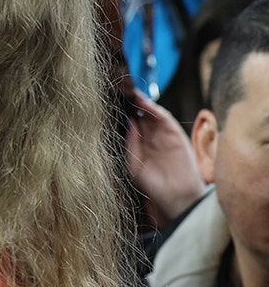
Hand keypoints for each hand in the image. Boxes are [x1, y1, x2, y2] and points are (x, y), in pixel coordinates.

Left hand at [126, 93, 206, 224]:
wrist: (177, 197)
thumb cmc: (153, 185)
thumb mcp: (134, 164)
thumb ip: (130, 143)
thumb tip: (129, 122)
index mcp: (140, 143)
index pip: (130, 122)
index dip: (122, 111)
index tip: (109, 100)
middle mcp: (151, 136)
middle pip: (139, 114)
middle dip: (129, 102)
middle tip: (118, 89)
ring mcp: (164, 134)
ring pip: (151, 113)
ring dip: (141, 102)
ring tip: (128, 92)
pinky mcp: (176, 134)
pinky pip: (165, 118)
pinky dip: (155, 109)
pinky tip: (144, 102)